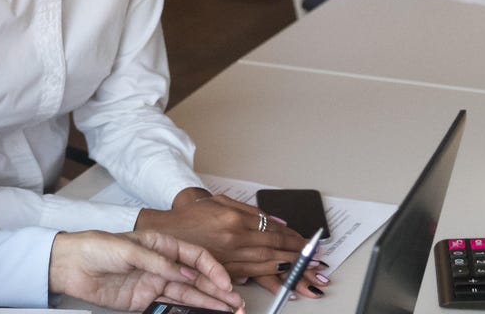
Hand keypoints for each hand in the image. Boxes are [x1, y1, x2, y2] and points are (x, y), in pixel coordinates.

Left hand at [49, 230, 244, 312]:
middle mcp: (162, 262)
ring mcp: (156, 280)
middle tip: (236, 302)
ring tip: (231, 309)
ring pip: (191, 292)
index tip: (225, 283)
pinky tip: (208, 311)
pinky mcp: (146, 298)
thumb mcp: (128, 249)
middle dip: (219, 289)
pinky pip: (175, 304)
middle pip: (198, 276)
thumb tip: (182, 273)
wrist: (71, 265)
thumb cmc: (95, 247)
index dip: (213, 269)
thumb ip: (157, 262)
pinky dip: (194, 309)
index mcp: (161, 243)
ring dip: (211, 301)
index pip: (195, 255)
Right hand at [136, 192, 327, 295]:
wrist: (166, 234)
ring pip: (268, 265)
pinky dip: (272, 279)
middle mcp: (235, 240)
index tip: (309, 243)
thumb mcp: (222, 202)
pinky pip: (255, 276)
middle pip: (275, 250)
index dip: (295, 238)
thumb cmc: (192, 216)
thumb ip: (252, 212)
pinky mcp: (226, 271)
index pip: (274, 230)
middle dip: (300, 257)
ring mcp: (230, 258)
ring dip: (291, 270)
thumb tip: (278, 222)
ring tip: (309, 274)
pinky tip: (285, 281)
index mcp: (235, 220)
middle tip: (317, 262)